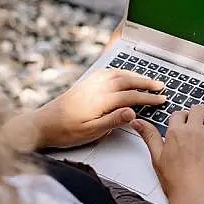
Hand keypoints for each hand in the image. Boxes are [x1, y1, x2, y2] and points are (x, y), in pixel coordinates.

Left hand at [34, 68, 166, 148]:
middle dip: (146, 83)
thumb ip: (113, 121)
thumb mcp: (91, 132)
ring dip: (135, 75)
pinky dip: (120, 71)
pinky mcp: (85, 83)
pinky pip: (107, 72)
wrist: (42, 124)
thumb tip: (132, 112)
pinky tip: (123, 74)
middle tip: (160, 86)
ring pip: (118, 74)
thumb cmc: (65, 131)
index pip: (131, 96)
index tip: (161, 99)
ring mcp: (90, 83)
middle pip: (127, 80)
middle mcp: (96, 87)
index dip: (148, 98)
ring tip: (147, 79)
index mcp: (100, 100)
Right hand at [132, 105, 203, 203]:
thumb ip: (148, 136)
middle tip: (202, 119)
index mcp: (176, 131)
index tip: (185, 122)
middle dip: (200, 112)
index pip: (180, 114)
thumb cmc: (175, 181)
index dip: (183, 117)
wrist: (194, 196)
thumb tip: (137, 121)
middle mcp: (194, 130)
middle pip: (199, 109)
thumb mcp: (156, 157)